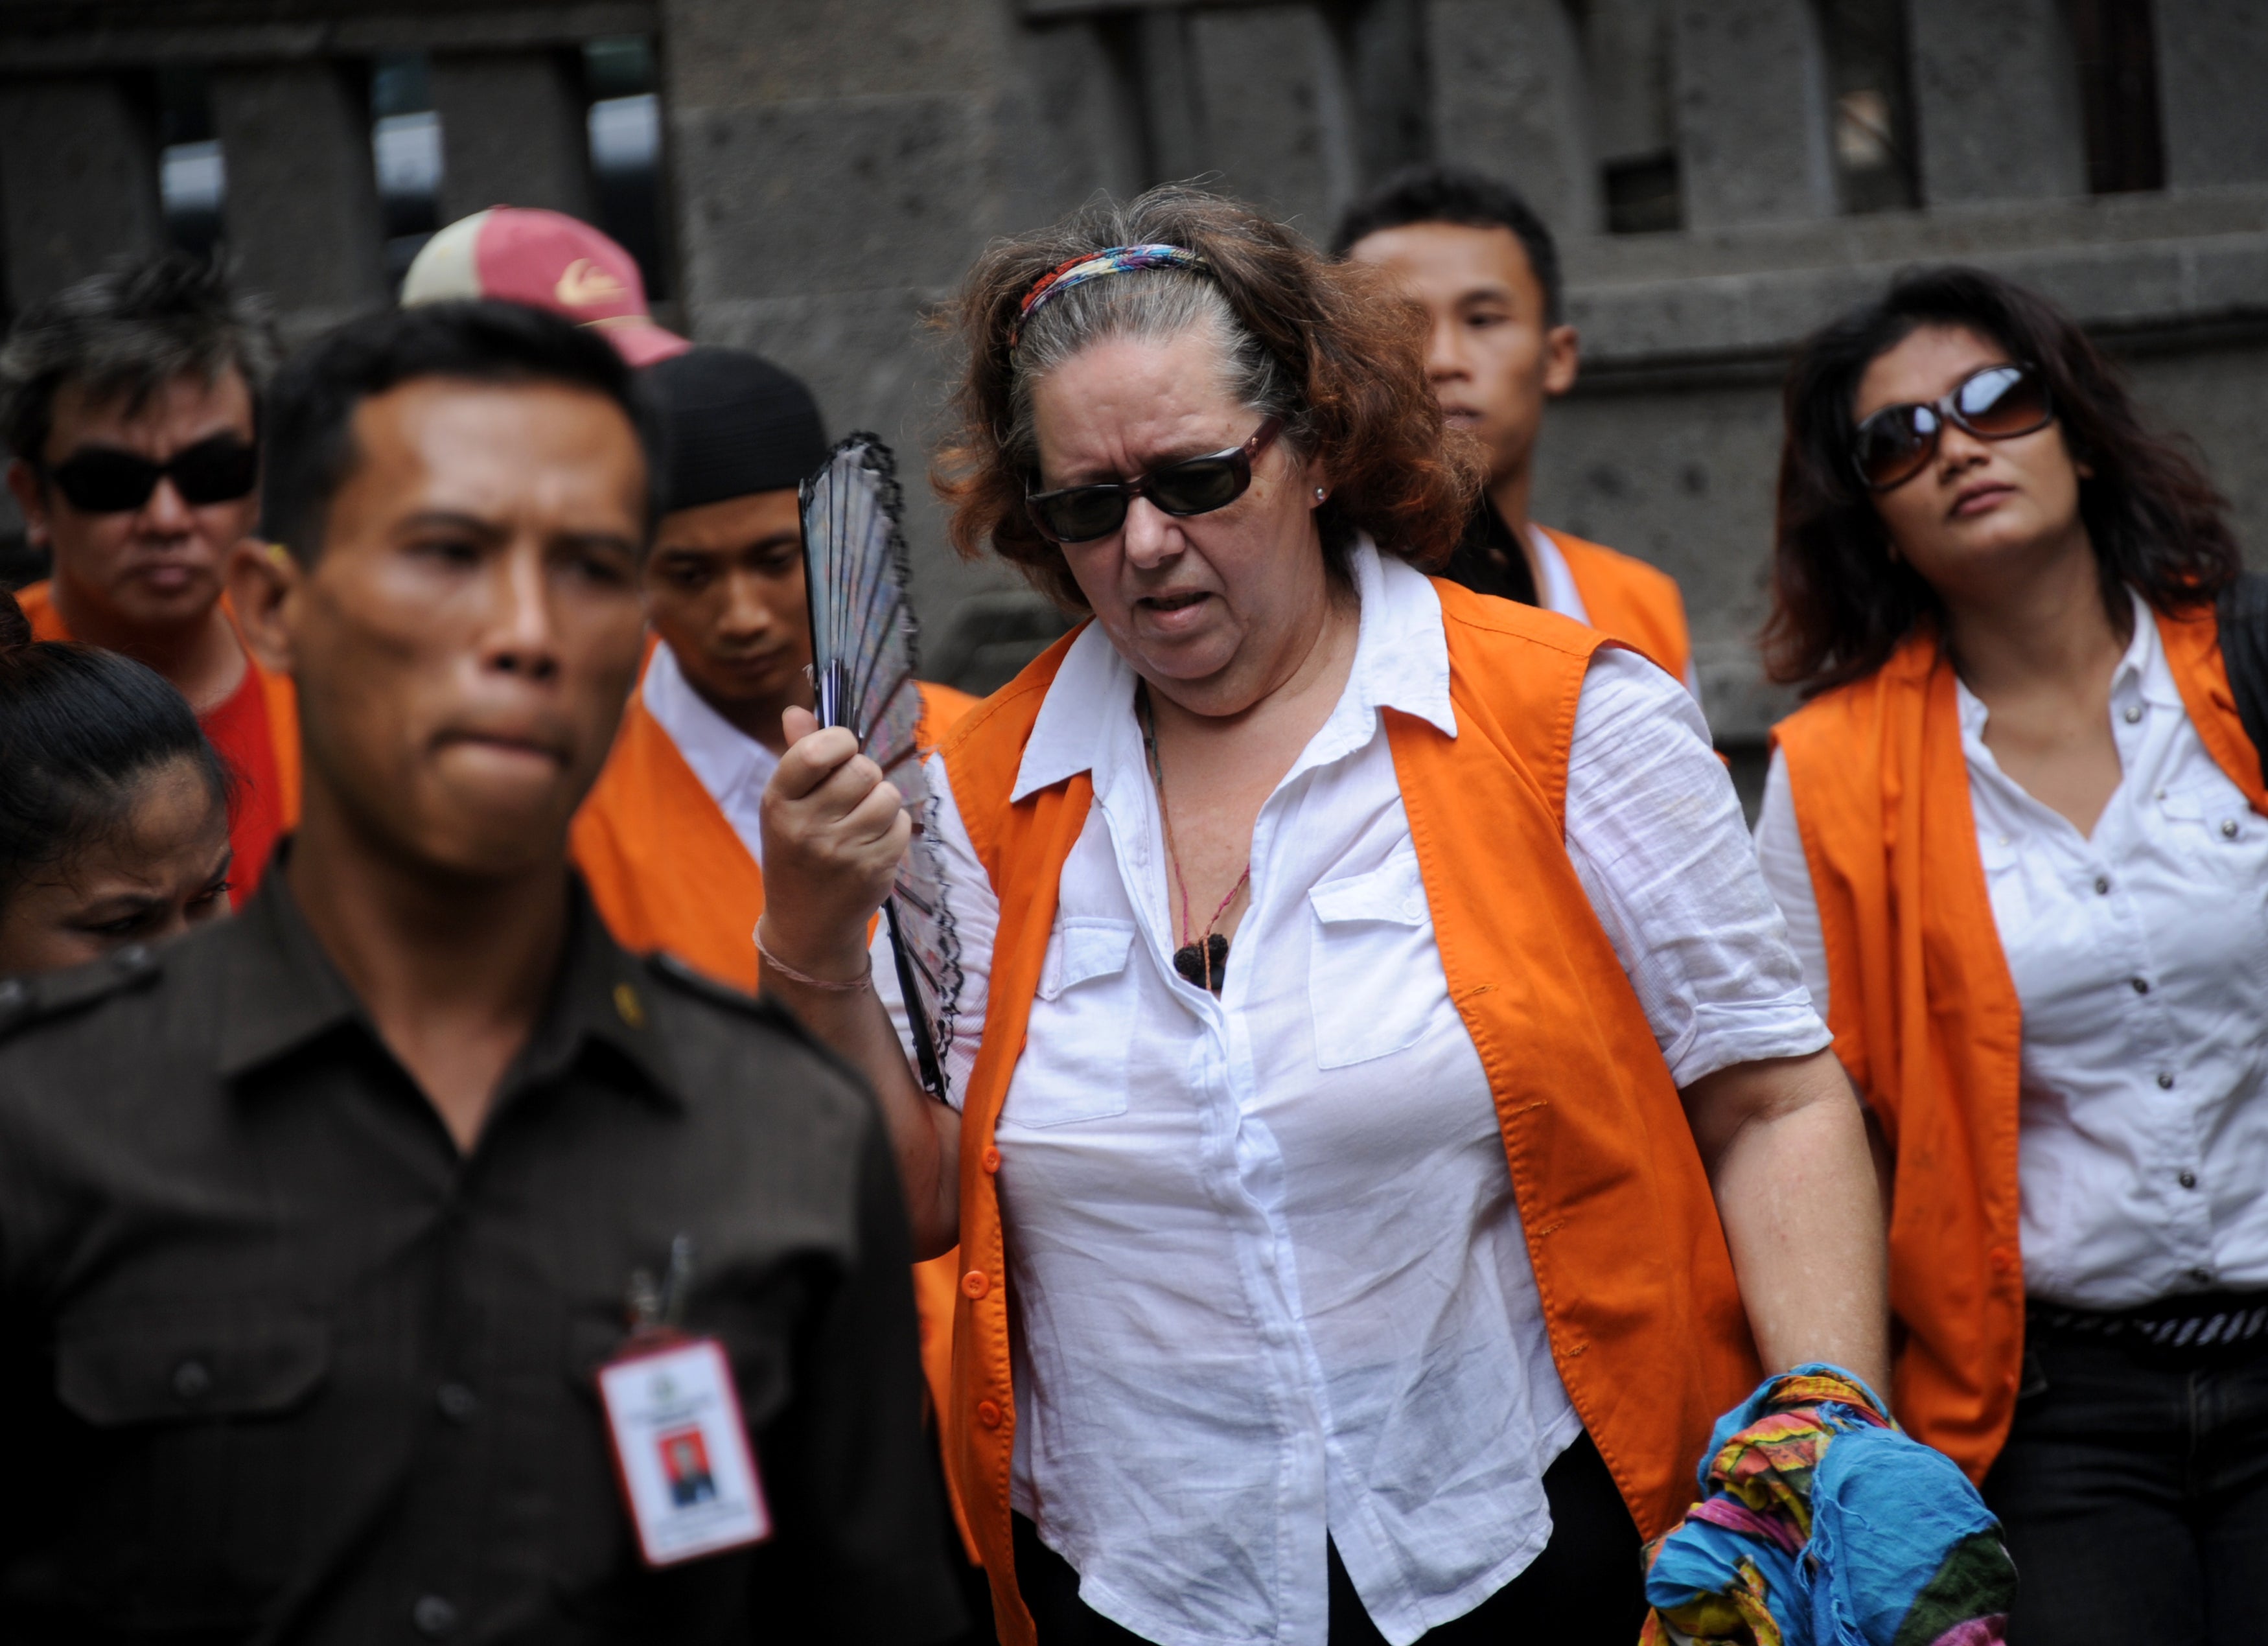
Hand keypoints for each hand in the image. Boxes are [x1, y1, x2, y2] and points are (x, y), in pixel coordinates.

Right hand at [758, 706, 910, 976]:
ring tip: (861, 821)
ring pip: (888, 795)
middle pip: (862, 769)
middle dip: (865, 775)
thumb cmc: (797, 852)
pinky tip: (873, 844)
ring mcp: (840, 851)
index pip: (815, 750)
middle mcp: (806, 826)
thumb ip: (797, 754)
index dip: (839, 741)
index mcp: (778, 801)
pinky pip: (902, 824)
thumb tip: (797, 709)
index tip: (842, 751)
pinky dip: (894, 829)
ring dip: (882, 802)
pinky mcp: (872, 869)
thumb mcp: (786, 805)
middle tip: (851, 795)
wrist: (805, 924)